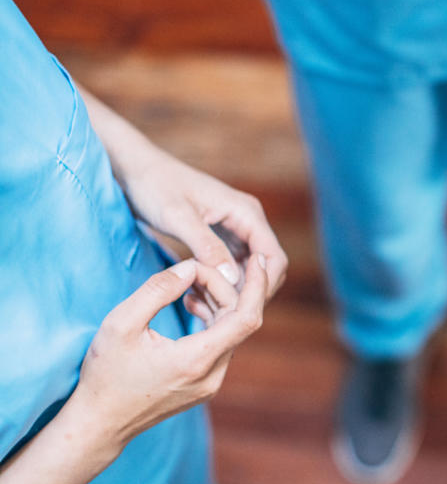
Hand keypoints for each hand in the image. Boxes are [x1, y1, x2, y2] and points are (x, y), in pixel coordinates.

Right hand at [71, 257, 267, 450]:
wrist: (100, 423)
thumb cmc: (105, 375)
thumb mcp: (120, 324)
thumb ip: (157, 291)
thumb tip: (190, 267)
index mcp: (197, 360)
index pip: (247, 317)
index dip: (257, 285)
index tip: (257, 258)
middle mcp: (213, 374)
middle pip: (238, 320)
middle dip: (223, 287)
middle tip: (195, 267)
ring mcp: (212, 382)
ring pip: (231, 332)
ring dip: (218, 302)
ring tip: (191, 281)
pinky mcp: (205, 384)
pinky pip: (221, 345)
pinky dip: (213, 320)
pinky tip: (191, 302)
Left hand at [119, 149, 287, 300]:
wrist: (135, 169)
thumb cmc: (154, 186)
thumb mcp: (178, 217)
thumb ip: (207, 247)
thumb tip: (233, 279)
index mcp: (246, 213)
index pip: (274, 258)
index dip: (263, 286)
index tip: (239, 309)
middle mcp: (247, 220)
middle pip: (266, 267)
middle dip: (249, 292)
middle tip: (221, 314)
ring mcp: (235, 228)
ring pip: (249, 269)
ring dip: (233, 289)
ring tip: (205, 306)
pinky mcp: (221, 235)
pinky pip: (232, 265)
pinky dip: (221, 281)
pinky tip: (198, 294)